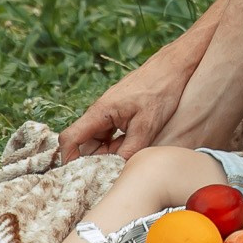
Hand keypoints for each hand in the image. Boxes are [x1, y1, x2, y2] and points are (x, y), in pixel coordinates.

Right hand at [59, 53, 187, 160]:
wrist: (173, 68)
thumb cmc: (161, 92)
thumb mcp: (147, 126)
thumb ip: (129, 150)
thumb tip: (115, 171)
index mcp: (100, 112)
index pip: (70, 138)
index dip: (69, 158)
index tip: (78, 174)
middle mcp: (99, 113)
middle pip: (83, 144)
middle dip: (94, 160)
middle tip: (112, 172)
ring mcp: (108, 113)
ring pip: (97, 141)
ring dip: (108, 153)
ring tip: (127, 159)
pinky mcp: (118, 114)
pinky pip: (109, 135)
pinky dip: (116, 145)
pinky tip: (133, 149)